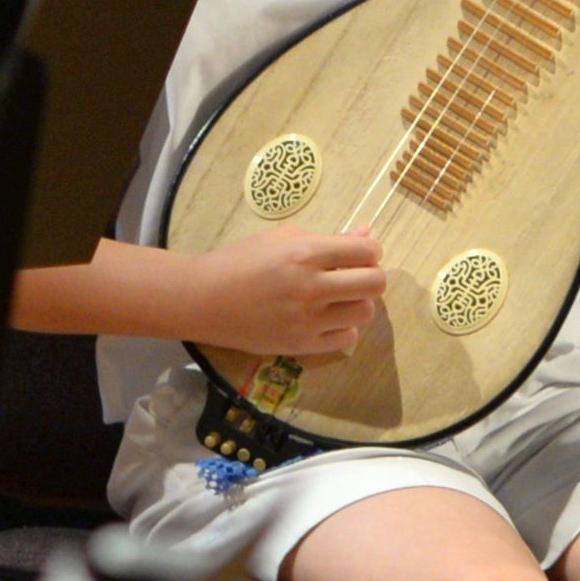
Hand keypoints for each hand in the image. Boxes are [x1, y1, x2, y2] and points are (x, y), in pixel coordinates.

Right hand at [193, 231, 391, 363]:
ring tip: (339, 297)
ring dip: (358, 302)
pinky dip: (344, 328)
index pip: (366, 251)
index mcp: (306, 253)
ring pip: (365, 312)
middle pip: (375, 283)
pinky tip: (328, 318)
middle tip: (355, 275)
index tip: (360, 253)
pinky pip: (347, 338)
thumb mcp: (282, 237)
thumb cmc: (240, 260)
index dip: (370, 250)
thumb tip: (367, 235)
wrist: (204, 299)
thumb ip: (328, 238)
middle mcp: (311, 287)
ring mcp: (307, 320)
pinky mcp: (301, 345)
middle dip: (371, 275)